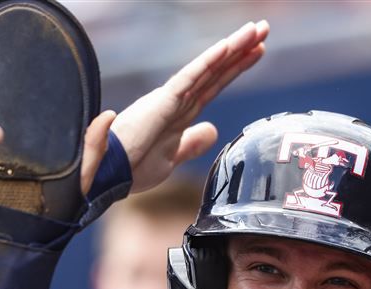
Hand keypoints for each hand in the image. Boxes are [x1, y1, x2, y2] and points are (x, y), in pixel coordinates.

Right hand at [107, 20, 267, 193]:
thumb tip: (212, 130)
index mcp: (180, 112)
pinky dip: (208, 63)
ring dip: (231, 48)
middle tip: (264, 28)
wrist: (106, 178)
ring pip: (208, 69)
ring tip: (256, 30)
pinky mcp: (162, 103)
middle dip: (241, 49)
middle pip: (216, 71)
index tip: (258, 50)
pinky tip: (226, 48)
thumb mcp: (172, 157)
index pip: (215, 84)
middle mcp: (178, 100)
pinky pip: (190, 79)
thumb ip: (192, 143)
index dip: (236, 67)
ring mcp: (171, 99)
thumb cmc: (132, 169)